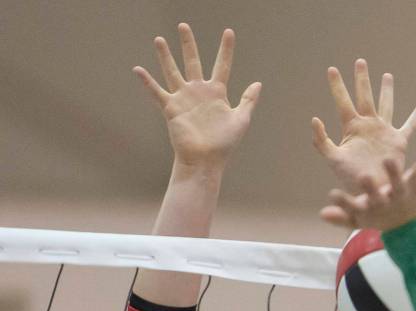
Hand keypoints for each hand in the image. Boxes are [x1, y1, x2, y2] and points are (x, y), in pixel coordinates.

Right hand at [133, 24, 260, 170]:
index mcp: (217, 93)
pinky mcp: (172, 108)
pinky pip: (157, 92)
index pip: (222, 65)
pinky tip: (138, 70)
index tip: (228, 32)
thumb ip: (248, 100)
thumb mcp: (241, 120)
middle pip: (193, 62)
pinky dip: (147, 82)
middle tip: (184, 26)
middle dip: (188, 45)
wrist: (206, 160)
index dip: (226, 49)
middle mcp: (199, 92)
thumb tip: (258, 83)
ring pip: (173, 72)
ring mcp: (184, 98)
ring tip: (159, 40)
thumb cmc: (225, 144)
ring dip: (165, 56)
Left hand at [312, 59, 415, 193]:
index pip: (343, 101)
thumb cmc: (351, 180)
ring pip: (386, 106)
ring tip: (387, 75)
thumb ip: (322, 141)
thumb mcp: (333, 160)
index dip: (337, 86)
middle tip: (360, 62)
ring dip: (387, 91)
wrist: (371, 193)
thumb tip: (314, 119)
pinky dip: (415, 118)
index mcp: (352, 128)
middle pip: (364, 96)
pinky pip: (409, 127)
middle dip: (362, 80)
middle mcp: (368, 126)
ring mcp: (383, 132)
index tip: (331, 69)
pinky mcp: (398, 143)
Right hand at [320, 138, 415, 232]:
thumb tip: (322, 214)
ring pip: (398, 182)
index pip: (353, 206)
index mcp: (369, 207)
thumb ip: (341, 216)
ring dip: (394, 171)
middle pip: (376, 195)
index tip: (333, 193)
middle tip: (363, 178)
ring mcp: (402, 191)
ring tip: (388, 160)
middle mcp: (386, 201)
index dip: (344, 202)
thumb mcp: (358, 218)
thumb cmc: (377, 216)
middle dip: (370, 187)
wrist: (408, 223)